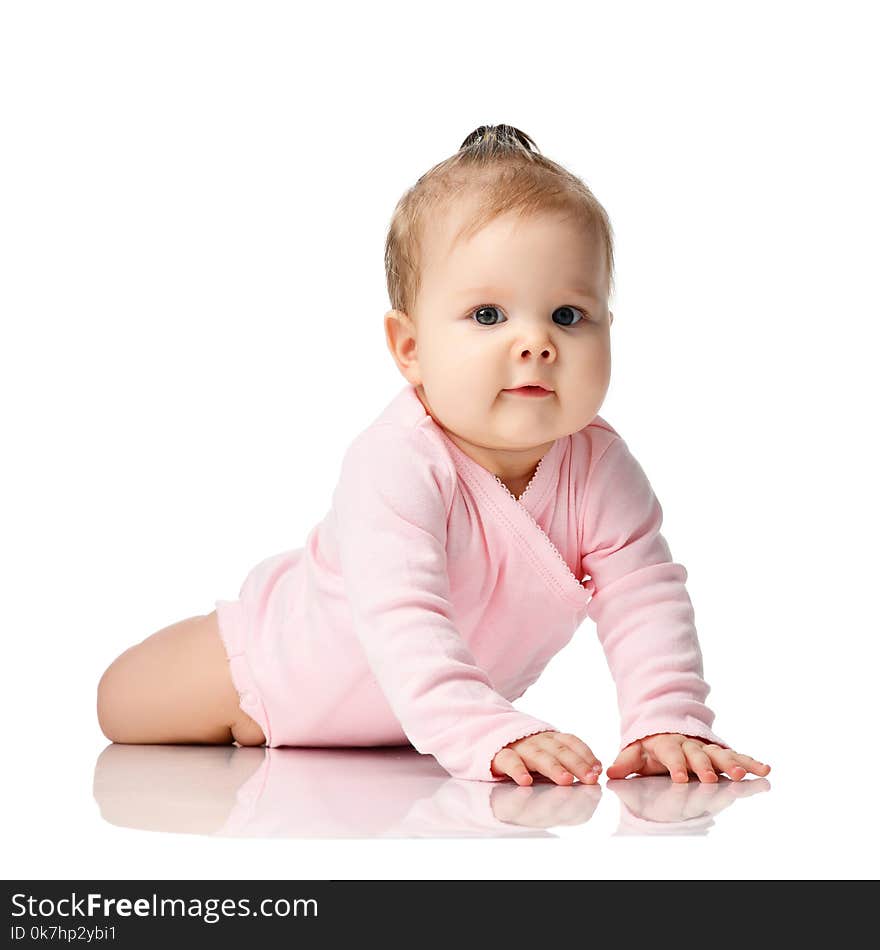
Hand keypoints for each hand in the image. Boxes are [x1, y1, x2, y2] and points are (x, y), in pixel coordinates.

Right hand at [491, 731, 602, 785]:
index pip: (571, 742)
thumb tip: (597, 770)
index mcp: (550, 738)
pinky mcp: (499, 755)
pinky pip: (509, 761)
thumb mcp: (547, 751)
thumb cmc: (525, 751)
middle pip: (559, 750)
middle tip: (590, 778)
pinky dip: (517, 770)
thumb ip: (569, 758)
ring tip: (566, 780)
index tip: (598, 770)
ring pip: (538, 756)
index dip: (586, 754)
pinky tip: (525, 781)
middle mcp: (536, 740)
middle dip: (577, 764)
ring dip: (554, 767)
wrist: (486, 735)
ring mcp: (518, 747)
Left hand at [605, 732, 770, 782]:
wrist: (668, 725)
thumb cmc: (652, 745)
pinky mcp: (720, 752)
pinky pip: (736, 755)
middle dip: (705, 766)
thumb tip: (610, 773)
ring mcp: (706, 747)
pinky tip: (765, 769)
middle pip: (698, 755)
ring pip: (720, 754)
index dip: (676, 764)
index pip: (671, 753)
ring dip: (732, 763)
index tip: (680, 777)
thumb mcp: (636, 750)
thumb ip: (626, 761)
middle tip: (712, 778)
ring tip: (743, 774)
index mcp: (667, 743)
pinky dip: (750, 761)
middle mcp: (689, 744)